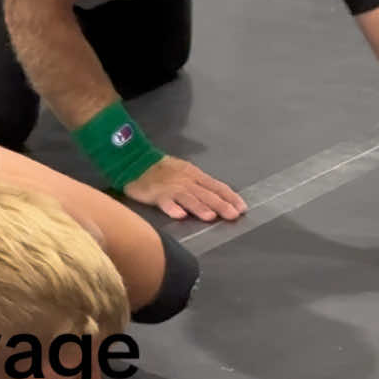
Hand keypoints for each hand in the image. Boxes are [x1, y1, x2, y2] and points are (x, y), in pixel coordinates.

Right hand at [123, 155, 245, 222]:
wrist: (135, 161)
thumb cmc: (162, 170)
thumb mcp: (185, 172)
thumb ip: (200, 185)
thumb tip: (219, 198)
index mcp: (195, 175)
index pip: (217, 186)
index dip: (230, 197)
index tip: (242, 208)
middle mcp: (186, 181)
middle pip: (206, 193)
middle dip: (221, 205)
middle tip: (233, 216)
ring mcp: (171, 187)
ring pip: (188, 198)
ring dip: (200, 207)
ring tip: (210, 217)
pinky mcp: (156, 193)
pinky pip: (165, 201)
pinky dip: (172, 208)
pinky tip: (179, 216)